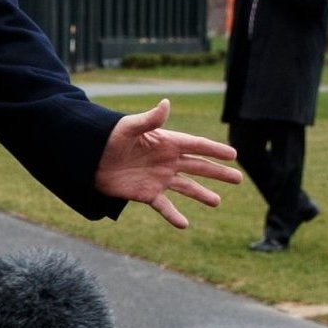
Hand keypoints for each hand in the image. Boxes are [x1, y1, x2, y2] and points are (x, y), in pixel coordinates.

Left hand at [91, 98, 240, 228]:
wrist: (88, 159)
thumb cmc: (108, 138)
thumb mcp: (129, 128)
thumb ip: (150, 119)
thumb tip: (166, 103)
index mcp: (166, 142)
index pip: (197, 146)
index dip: (215, 150)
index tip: (234, 155)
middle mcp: (166, 160)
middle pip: (198, 167)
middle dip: (218, 173)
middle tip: (239, 178)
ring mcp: (158, 178)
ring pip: (186, 187)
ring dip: (202, 194)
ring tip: (217, 202)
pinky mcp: (146, 193)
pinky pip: (164, 206)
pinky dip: (174, 215)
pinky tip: (185, 225)